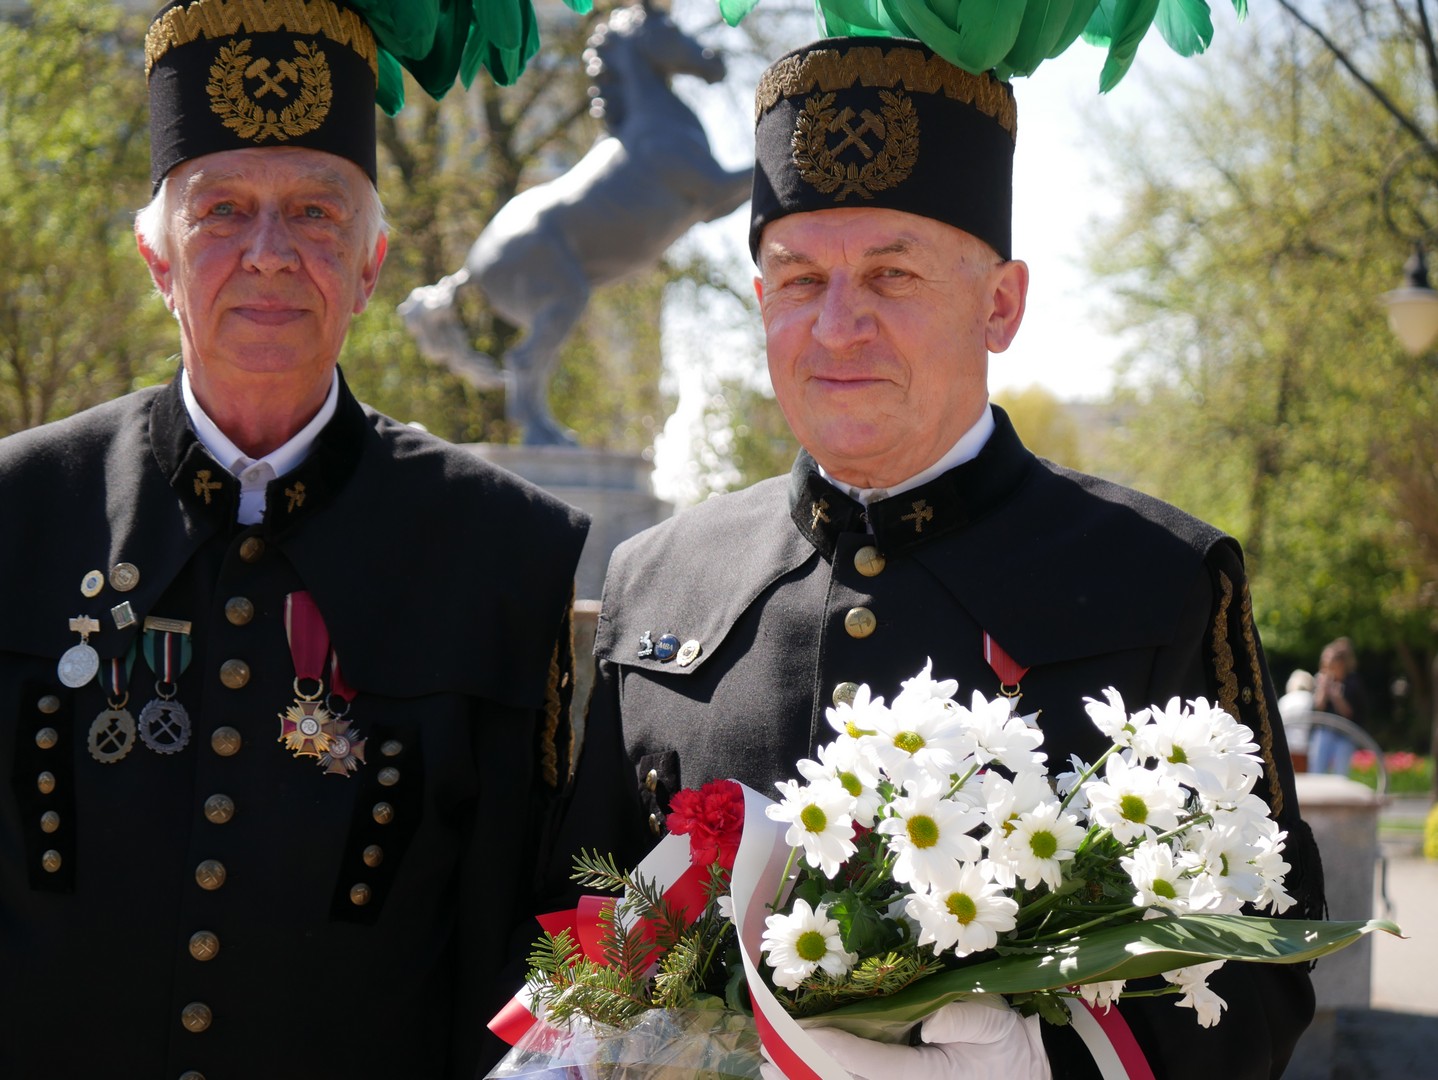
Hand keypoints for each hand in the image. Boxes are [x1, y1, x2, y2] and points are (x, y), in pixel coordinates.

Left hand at [758, 996, 1050, 1079]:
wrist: (1023, 1069)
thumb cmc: (1004, 1040)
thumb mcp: (993, 1022)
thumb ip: (966, 1019)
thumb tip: (930, 1022)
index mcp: (932, 1077)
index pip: (877, 1068)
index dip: (838, 1050)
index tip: (803, 1034)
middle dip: (805, 1073)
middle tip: (767, 1056)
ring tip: (770, 1071)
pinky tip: (798, 1076)